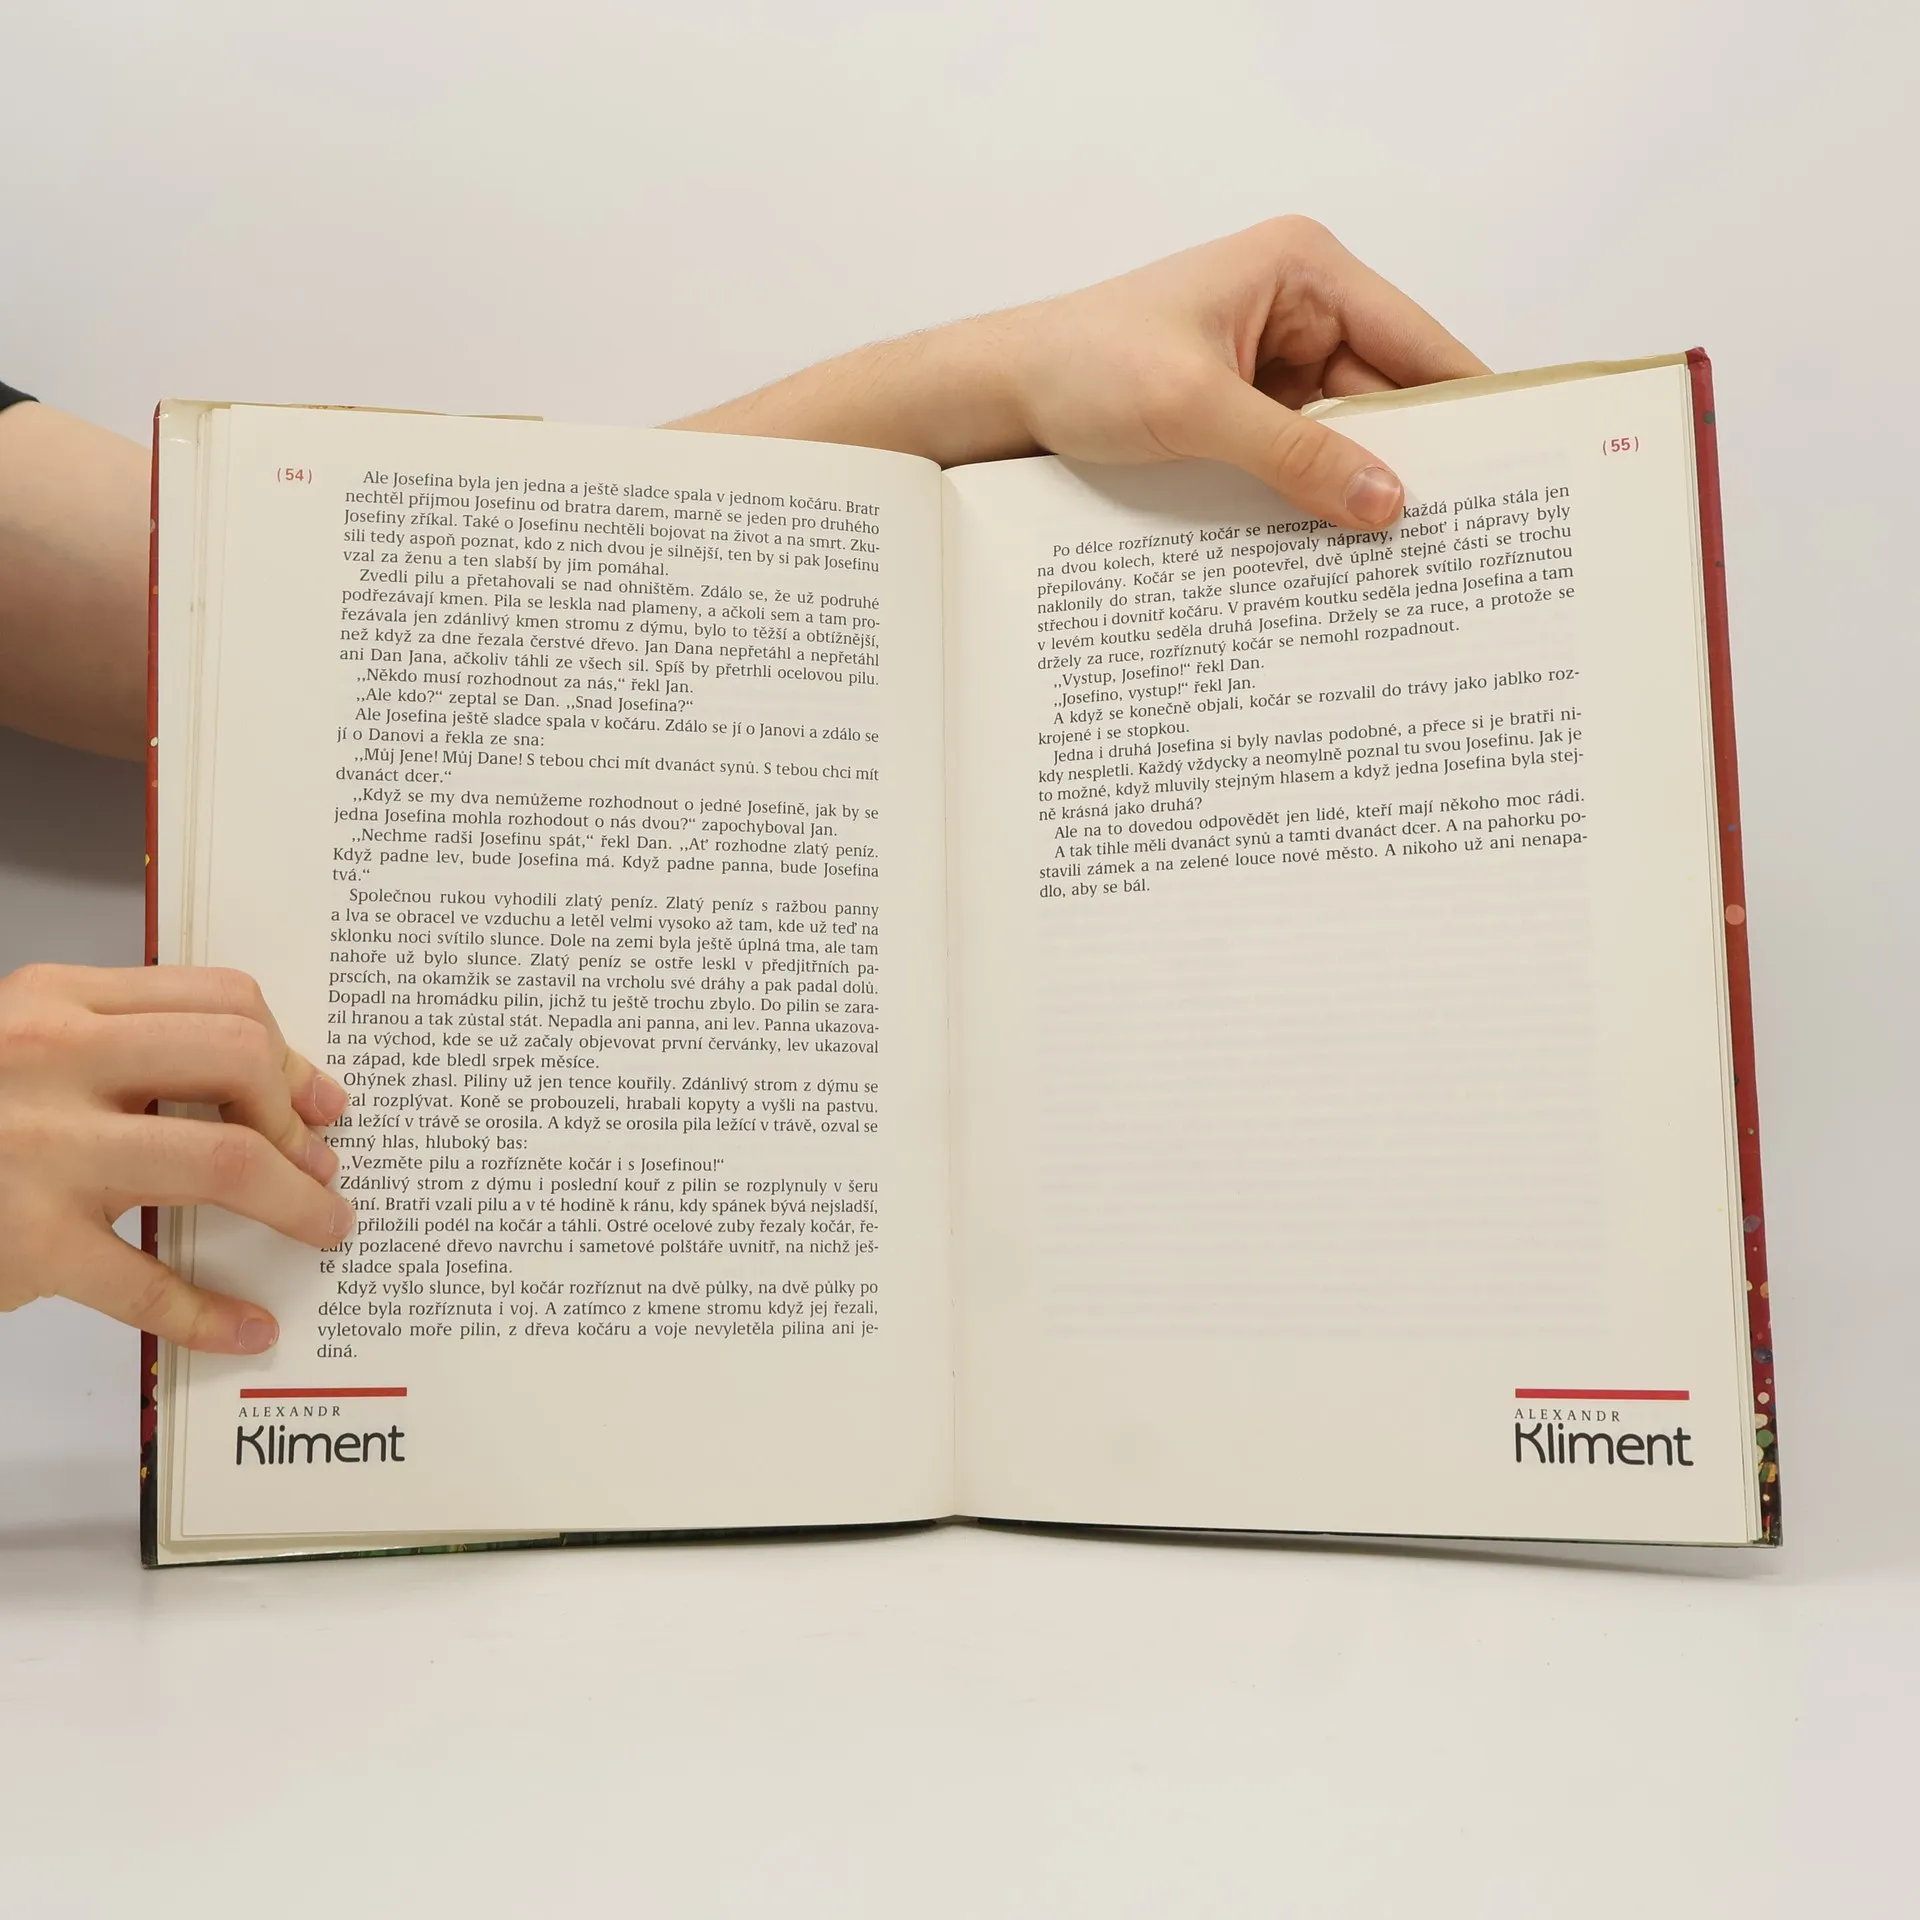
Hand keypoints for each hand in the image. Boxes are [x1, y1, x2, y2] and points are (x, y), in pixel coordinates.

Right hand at [0, 964, 353, 1352]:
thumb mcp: (38, 1052)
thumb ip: (138, 1049)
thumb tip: (286, 1091)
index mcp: (59, 1001)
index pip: (221, 999)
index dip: (288, 1056)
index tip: (318, 1103)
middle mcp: (49, 1059)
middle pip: (235, 1058)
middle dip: (297, 1121)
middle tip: (318, 1166)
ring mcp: (38, 1150)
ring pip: (221, 1157)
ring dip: (296, 1201)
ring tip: (323, 1227)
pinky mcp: (26, 1240)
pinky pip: (147, 1283)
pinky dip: (211, 1314)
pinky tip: (247, 1328)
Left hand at [676, 216, 1486, 529]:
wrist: (997, 397)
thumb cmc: (1081, 367)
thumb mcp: (1197, 411)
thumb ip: (1297, 456)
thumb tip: (1387, 504)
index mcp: (1304, 269)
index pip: (1418, 341)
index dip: (1470, 405)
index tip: (1515, 470)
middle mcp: (1301, 308)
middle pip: (1391, 396)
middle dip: (1415, 463)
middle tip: (1465, 543)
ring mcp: (1274, 362)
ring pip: (1349, 436)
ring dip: (1363, 492)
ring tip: (1414, 563)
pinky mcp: (1245, 411)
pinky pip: (1304, 457)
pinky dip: (1318, 500)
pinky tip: (1342, 554)